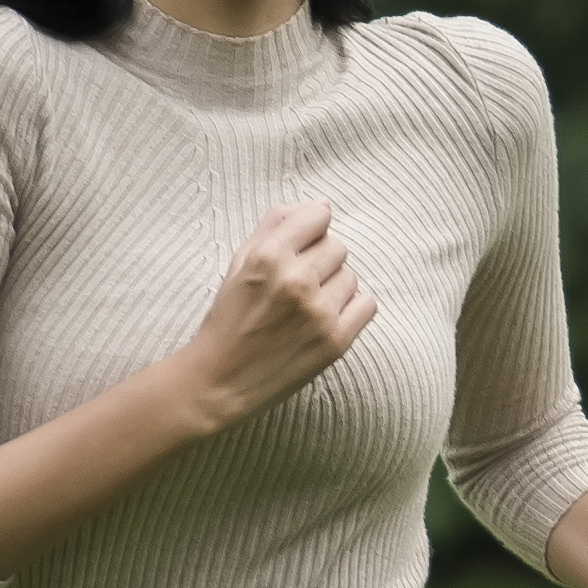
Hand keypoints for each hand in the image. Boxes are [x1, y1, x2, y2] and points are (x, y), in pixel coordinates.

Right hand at [172, 200, 374, 430]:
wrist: (220, 382)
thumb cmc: (228, 321)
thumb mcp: (238, 265)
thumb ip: (273, 228)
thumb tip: (317, 205)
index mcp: (268, 256)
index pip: (318, 216)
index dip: (312, 229)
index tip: (304, 244)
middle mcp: (296, 280)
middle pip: (337, 247)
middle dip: (321, 261)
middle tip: (299, 284)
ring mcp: (319, 311)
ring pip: (351, 276)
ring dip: (334, 287)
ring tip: (307, 307)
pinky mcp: (336, 340)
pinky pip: (367, 304)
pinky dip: (352, 309)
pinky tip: (327, 319)